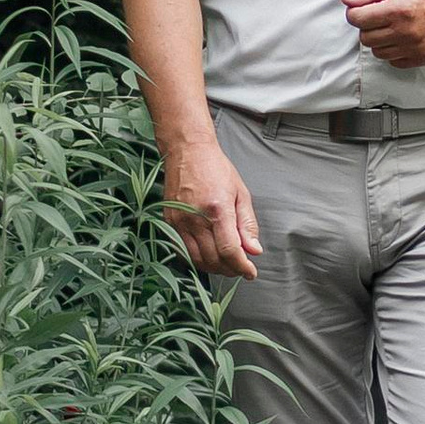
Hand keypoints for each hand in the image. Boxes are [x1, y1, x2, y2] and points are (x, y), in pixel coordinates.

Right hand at [161, 134, 261, 278]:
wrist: (188, 151)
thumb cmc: (216, 169)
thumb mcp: (240, 193)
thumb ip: (247, 224)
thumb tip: (254, 250)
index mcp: (218, 210)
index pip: (230, 250)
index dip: (242, 266)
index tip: (250, 272)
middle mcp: (196, 218)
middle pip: (213, 259)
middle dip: (230, 269)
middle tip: (240, 268)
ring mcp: (179, 221)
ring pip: (197, 259)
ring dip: (214, 267)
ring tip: (226, 264)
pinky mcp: (169, 222)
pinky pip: (183, 250)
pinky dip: (197, 259)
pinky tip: (208, 255)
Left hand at [346, 0, 424, 67]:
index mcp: (398, 9)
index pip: (358, 19)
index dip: (354, 12)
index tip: (360, 9)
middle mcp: (405, 32)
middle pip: (365, 38)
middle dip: (367, 26)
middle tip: (379, 16)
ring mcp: (413, 48)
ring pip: (377, 52)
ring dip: (379, 40)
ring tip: (392, 27)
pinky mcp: (421, 58)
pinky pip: (393, 61)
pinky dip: (393, 51)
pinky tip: (402, 38)